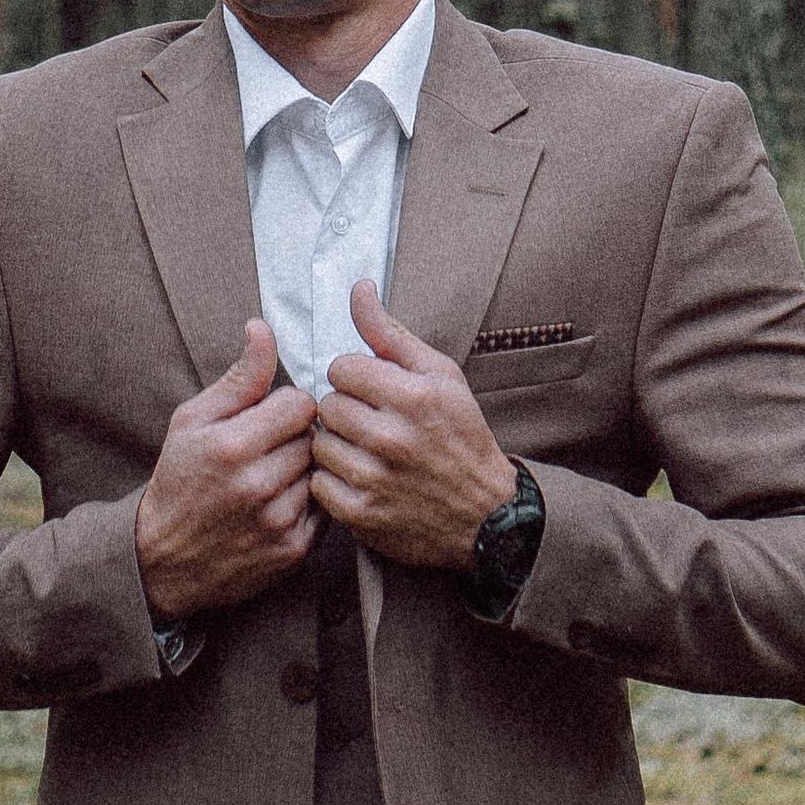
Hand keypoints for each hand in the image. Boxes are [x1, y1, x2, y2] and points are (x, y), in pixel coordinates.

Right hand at [135, 319, 319, 618]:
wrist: (165, 560)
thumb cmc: (178, 481)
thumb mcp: (192, 421)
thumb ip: (239, 378)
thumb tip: (262, 329)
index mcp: (232, 445)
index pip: (301, 404)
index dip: (286, 406)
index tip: (269, 418)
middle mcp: (258, 485)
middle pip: (314, 437)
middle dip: (296, 437)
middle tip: (270, 449)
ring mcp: (279, 521)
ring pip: (322, 472)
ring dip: (304, 470)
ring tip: (273, 477)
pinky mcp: (294, 550)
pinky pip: (325, 508)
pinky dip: (308, 503)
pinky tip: (280, 503)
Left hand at [311, 281, 520, 568]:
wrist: (486, 515)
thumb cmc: (461, 437)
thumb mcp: (440, 376)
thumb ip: (391, 334)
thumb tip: (358, 289)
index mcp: (413, 397)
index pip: (341, 368)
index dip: (354, 378)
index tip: (373, 392)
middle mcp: (392, 437)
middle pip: (327, 405)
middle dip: (345, 411)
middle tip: (371, 424)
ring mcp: (375, 478)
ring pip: (319, 444)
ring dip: (337, 447)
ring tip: (366, 453)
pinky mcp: (361, 514)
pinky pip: (319, 484)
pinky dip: (335, 483)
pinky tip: (362, 480)